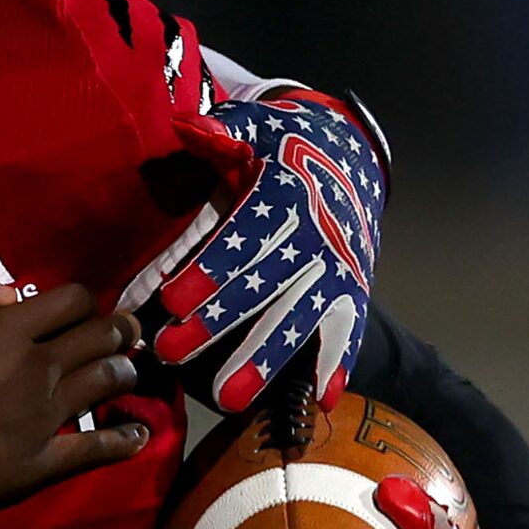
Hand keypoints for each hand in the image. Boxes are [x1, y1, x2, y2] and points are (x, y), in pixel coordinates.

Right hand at [0, 262, 146, 514]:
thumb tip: (7, 289)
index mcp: (8, 330)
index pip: (69, 302)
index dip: (82, 298)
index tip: (83, 305)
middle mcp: (37, 370)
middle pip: (97, 339)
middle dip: (118, 329)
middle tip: (128, 329)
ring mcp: (41, 419)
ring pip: (103, 384)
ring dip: (123, 370)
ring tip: (130, 368)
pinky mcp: (36, 462)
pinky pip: (92, 450)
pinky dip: (122, 440)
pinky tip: (139, 435)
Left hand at [152, 92, 385, 411]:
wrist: (348, 152)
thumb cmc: (277, 145)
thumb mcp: (250, 128)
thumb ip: (216, 136)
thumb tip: (186, 127)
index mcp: (285, 194)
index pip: (244, 236)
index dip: (210, 268)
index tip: (172, 300)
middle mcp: (316, 235)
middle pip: (265, 285)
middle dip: (219, 321)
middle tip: (173, 351)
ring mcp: (339, 268)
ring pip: (301, 318)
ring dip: (265, 359)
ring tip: (228, 398)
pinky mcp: (355, 291)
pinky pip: (348, 332)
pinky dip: (337, 365)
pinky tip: (320, 400)